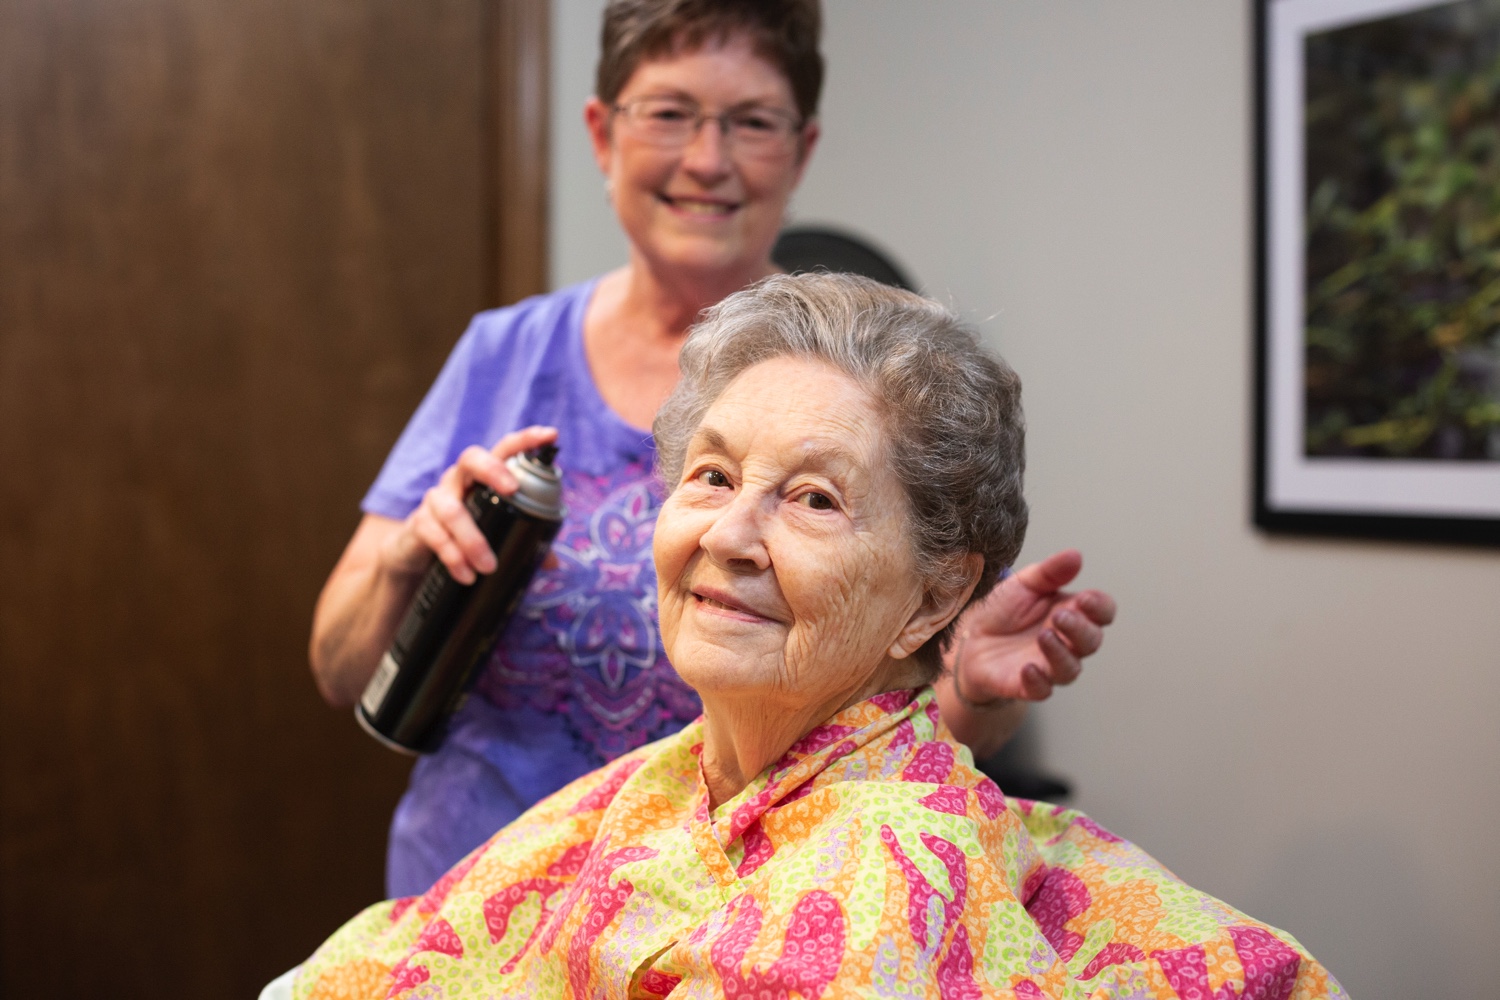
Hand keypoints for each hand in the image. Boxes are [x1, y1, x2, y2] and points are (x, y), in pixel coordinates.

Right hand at [384, 425, 558, 584]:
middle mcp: (458, 481)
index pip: (503, 450)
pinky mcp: (419, 524)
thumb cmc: (462, 537)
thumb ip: (521, 542)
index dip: (525, 440)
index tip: (550, 435)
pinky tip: (466, 575)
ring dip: (473, 540)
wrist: (416, 559)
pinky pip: (435, 535)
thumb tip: (553, 562)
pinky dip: (453, 557)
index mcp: (482, 479)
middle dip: (493, 470)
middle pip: (471, 459)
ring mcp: (435, 500)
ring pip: (453, 510)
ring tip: (489, 566)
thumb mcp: (492, 535)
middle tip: (513, 489)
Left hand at [950, 549, 1115, 704]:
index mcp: (1072, 612)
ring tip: (1044, 636)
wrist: (970, 638)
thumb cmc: (1004, 610)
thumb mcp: (1024, 583)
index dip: (1099, 607)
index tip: (1086, 599)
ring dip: (1060, 653)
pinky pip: (1042, 690)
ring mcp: (1049, 665)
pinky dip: (1038, 681)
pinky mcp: (1028, 685)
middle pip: (1091, 641)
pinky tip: (1028, 669)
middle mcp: (1067, 642)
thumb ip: (1050, 572)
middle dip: (1080, 629)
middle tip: (1060, 616)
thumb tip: (1075, 555)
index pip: (1102, 612)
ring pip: (1070, 668)